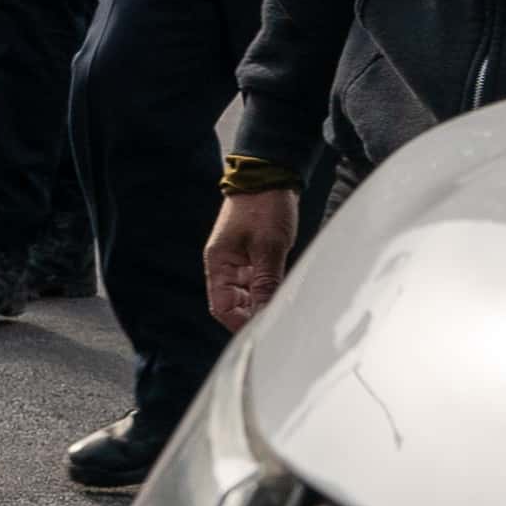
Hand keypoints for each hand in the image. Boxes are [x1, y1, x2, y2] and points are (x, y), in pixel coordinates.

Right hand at [204, 185, 299, 332]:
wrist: (271, 174)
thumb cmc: (265, 205)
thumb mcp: (269, 246)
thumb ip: (266, 282)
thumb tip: (265, 314)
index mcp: (219, 264)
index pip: (222, 308)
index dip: (241, 323)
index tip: (264, 330)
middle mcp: (225, 266)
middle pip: (235, 305)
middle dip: (254, 315)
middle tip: (282, 321)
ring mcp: (239, 262)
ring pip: (249, 295)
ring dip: (264, 302)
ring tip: (287, 307)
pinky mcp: (254, 257)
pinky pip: (259, 283)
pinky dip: (271, 290)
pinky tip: (287, 293)